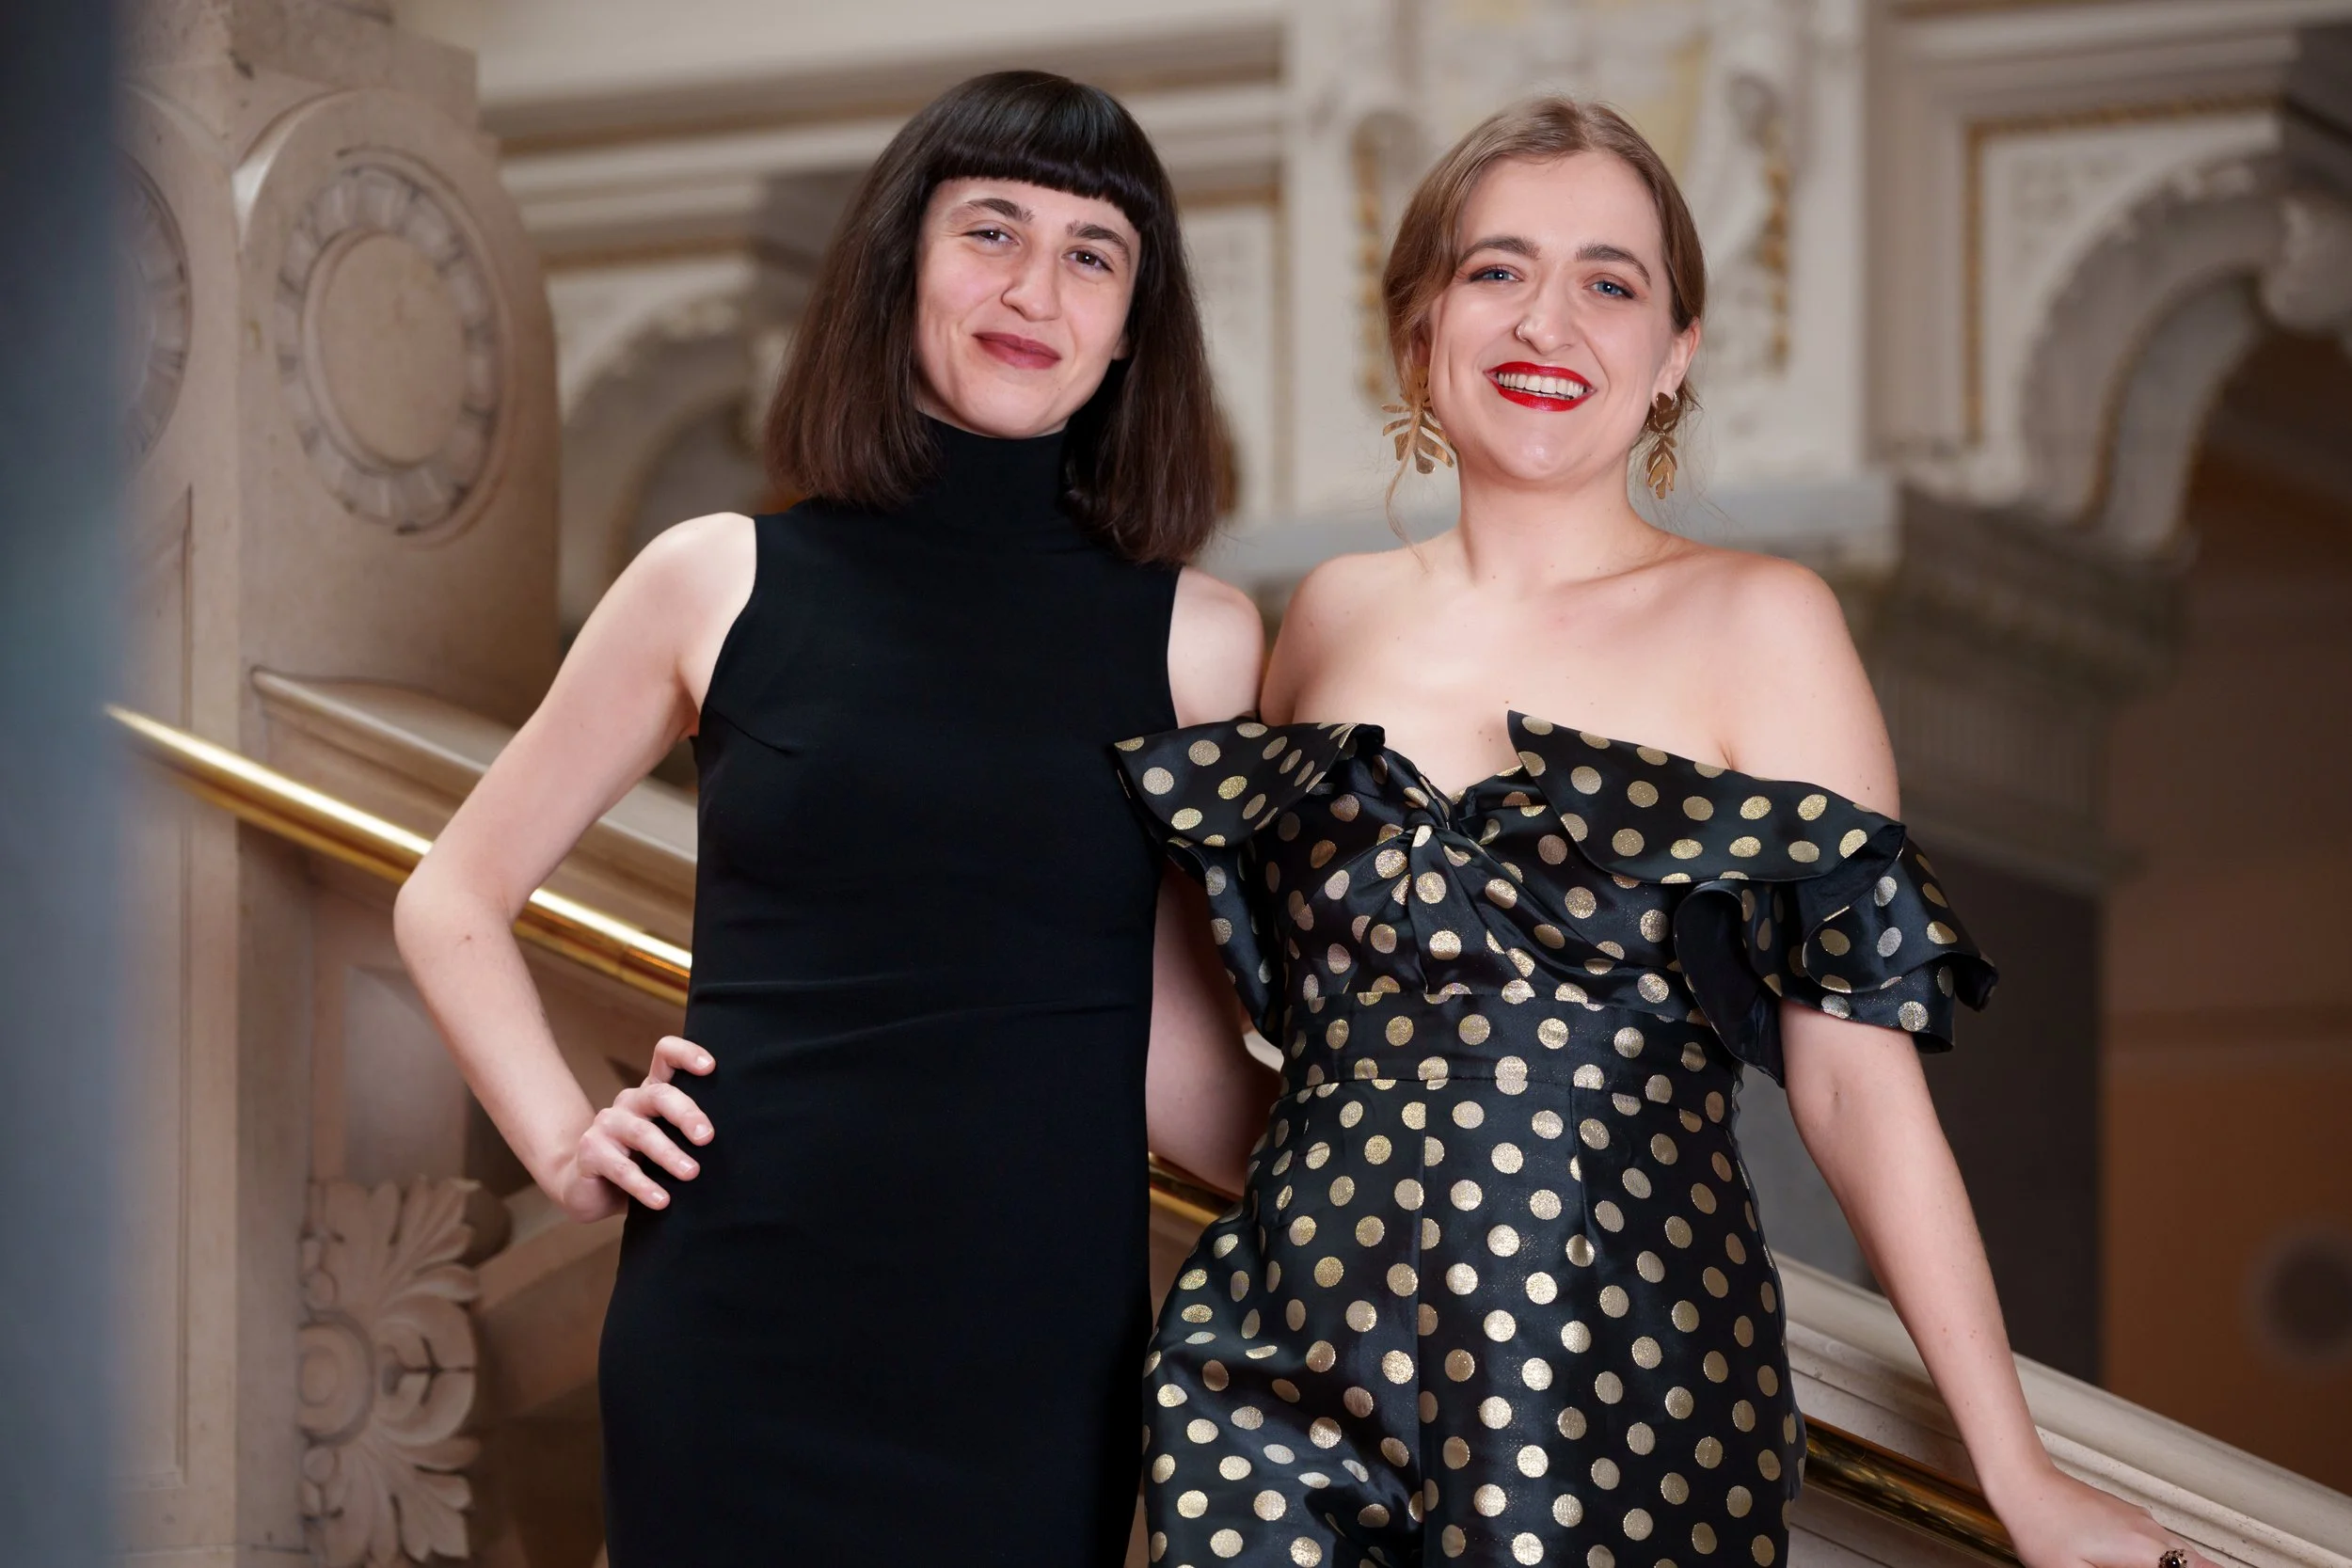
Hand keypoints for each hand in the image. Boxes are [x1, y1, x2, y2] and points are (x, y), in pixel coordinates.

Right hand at [549, 1035, 715, 1222]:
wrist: (589, 1189)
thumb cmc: (641, 1163)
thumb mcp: (668, 1143)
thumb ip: (692, 1136)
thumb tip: (743, 1144)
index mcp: (652, 1094)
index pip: (665, 1056)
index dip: (685, 1054)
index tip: (710, 1067)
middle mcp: (629, 1102)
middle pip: (659, 1095)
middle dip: (686, 1114)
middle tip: (707, 1138)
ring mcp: (607, 1124)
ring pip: (642, 1133)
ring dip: (669, 1154)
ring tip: (692, 1173)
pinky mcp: (591, 1152)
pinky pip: (621, 1168)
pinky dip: (643, 1186)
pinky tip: (662, 1201)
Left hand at [1993, 1462, 2218, 1567]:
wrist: (2022, 1482)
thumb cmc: (2040, 1526)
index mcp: (2144, 1550)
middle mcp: (2150, 1531)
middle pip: (2197, 1562)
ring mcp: (2140, 1520)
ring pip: (2181, 1551)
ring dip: (2189, 1565)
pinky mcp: (2126, 1517)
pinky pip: (2163, 1542)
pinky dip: (2172, 1558)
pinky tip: (2162, 1563)